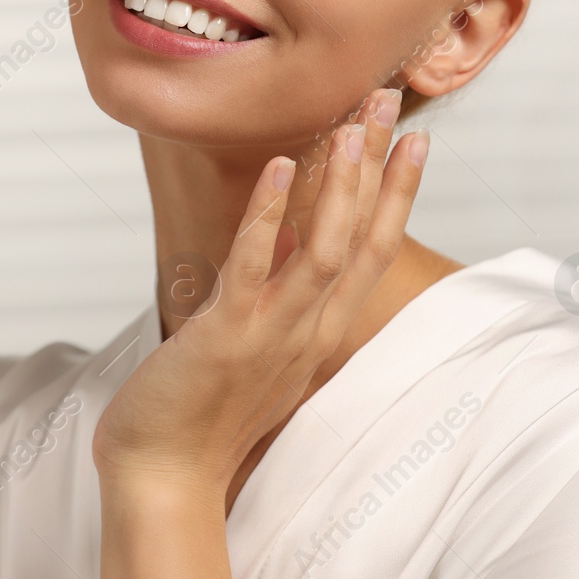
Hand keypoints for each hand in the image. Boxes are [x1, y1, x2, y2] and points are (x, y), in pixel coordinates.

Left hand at [92, 89, 428, 497]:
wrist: (165, 478)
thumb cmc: (201, 415)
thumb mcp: (255, 349)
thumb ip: (275, 298)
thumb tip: (281, 238)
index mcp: (318, 333)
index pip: (373, 252)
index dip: (396, 194)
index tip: (413, 140)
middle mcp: (309, 331)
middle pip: (363, 238)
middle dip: (380, 167)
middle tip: (391, 100)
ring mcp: (273, 334)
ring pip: (326, 248)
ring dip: (343, 183)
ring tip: (353, 123)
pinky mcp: (228, 336)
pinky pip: (255, 266)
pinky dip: (270, 215)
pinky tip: (281, 167)